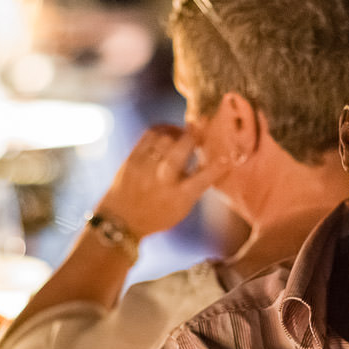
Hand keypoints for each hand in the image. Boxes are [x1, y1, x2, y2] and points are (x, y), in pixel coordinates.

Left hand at [95, 124, 229, 238]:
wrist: (122, 219)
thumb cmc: (158, 214)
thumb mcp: (182, 208)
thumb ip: (196, 186)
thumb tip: (212, 161)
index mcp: (178, 197)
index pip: (203, 178)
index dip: (218, 167)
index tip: (227, 158)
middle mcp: (162, 181)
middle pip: (181, 150)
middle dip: (194, 137)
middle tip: (202, 131)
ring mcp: (144, 168)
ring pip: (165, 138)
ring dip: (178, 132)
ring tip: (184, 134)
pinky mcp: (132, 159)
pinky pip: (149, 134)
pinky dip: (163, 129)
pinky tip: (169, 133)